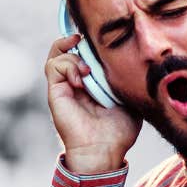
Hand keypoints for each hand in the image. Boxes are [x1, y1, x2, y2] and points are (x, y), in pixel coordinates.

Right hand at [45, 33, 140, 173]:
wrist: (104, 151)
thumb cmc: (119, 131)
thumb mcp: (130, 98)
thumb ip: (128, 79)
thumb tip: (132, 58)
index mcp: (93, 82)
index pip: (86, 52)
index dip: (91, 41)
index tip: (103, 36)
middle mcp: (76, 82)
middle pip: (70, 46)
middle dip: (81, 40)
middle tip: (93, 42)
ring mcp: (64, 86)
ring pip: (58, 53)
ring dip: (75, 55)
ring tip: (89, 70)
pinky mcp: (55, 92)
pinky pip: (54, 65)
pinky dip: (68, 65)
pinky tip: (82, 80)